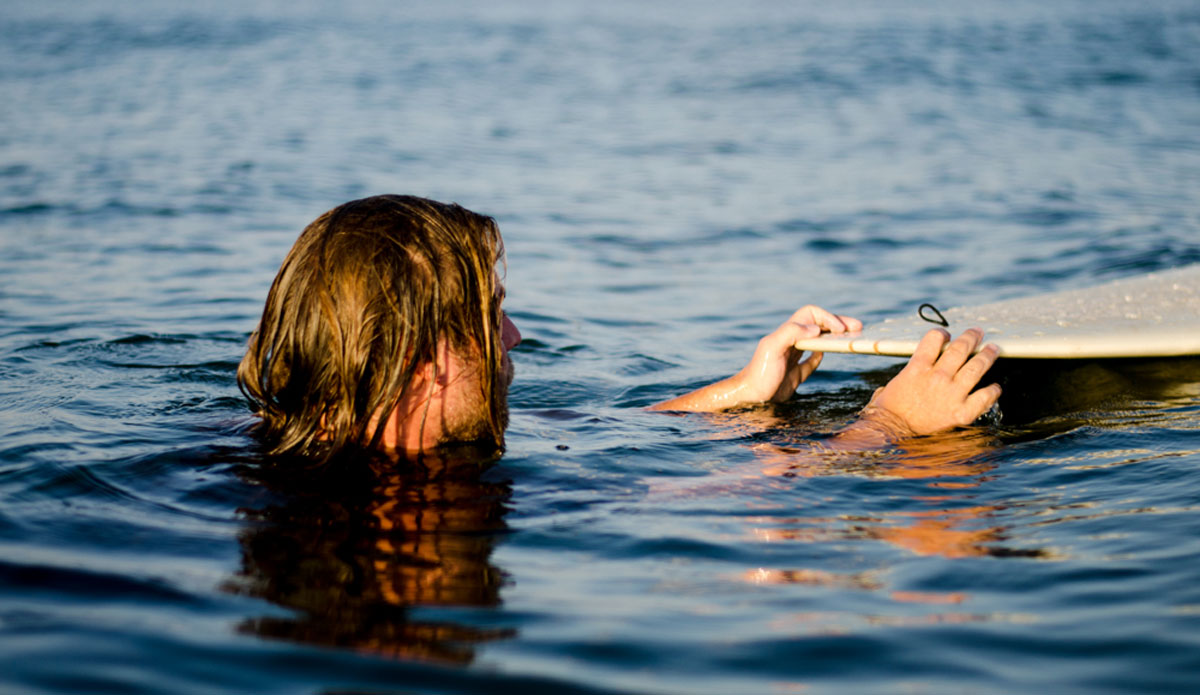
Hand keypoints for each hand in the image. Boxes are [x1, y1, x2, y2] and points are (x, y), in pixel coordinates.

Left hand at [731, 305, 861, 403]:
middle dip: (838, 323)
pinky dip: (820, 355)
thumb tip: (816, 329)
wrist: (751, 397)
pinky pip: (811, 361)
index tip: (841, 330)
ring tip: (851, 338)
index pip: (811, 314)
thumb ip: (791, 333)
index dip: (828, 317)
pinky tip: (826, 354)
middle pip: (818, 325)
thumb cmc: (760, 373)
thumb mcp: (772, 349)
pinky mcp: (795, 374)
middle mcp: (791, 342)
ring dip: (834, 338)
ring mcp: (793, 357)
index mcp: (788, 332)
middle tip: (858, 327)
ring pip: (818, 341)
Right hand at [861, 328, 1001, 437]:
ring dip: (987, 355)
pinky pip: (984, 397)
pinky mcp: (961, 412)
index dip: (943, 334)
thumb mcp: (893, 384)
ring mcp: (951, 394)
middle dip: (971, 337)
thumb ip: (906, 375)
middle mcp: (937, 377)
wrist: (891, 431)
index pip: (935, 339)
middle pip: (960, 349)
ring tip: (993, 349)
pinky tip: (995, 387)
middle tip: (978, 332)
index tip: (946, 336)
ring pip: (976, 367)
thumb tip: (906, 377)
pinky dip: (992, 391)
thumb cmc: (888, 410)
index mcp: (918, 367)